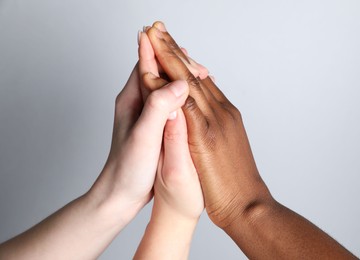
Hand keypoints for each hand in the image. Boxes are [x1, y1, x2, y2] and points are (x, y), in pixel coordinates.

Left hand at [90, 61, 189, 219]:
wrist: (120, 195)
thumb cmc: (127, 169)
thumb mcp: (143, 136)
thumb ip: (159, 107)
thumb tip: (181, 83)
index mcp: (131, 99)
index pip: (148, 64)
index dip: (170, 56)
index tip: (192, 59)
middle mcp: (138, 103)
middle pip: (159, 72)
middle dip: (181, 66)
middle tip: (204, 71)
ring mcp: (147, 115)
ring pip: (167, 88)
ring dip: (184, 81)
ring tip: (204, 78)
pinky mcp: (155, 127)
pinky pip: (171, 104)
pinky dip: (185, 98)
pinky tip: (197, 101)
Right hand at [144, 22, 357, 259]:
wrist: (246, 205)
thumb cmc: (218, 192)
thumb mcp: (194, 163)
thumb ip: (181, 131)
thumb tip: (170, 101)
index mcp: (207, 125)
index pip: (183, 84)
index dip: (166, 60)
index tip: (151, 38)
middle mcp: (221, 115)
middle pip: (192, 75)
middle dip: (173, 51)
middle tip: (158, 29)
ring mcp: (228, 116)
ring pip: (202, 81)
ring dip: (184, 59)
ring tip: (170, 42)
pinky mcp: (231, 121)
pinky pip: (211, 92)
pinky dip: (196, 77)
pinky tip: (191, 70)